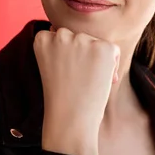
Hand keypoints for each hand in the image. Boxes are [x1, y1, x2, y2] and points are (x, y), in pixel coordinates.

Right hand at [33, 26, 119, 154]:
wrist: (69, 120)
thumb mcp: (50, 65)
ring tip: (87, 81)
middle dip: (81, 54)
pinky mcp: (102, 47)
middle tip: (76, 79)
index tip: (62, 74)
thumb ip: (58, 46)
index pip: (58, 36)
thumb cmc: (60, 96)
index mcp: (42, 38)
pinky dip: (112, 65)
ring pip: (94, 42)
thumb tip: (74, 34)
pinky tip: (101, 80)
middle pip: (78, 37)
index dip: (64, 56)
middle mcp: (60, 34)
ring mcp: (81, 39)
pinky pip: (112, 50)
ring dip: (96, 58)